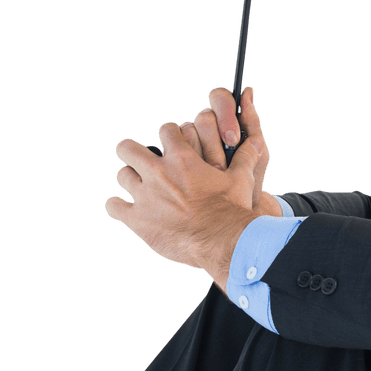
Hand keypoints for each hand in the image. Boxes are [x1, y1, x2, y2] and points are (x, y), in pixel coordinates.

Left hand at [105, 121, 264, 287]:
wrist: (221, 241)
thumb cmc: (232, 209)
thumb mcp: (242, 179)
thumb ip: (245, 157)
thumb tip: (256, 142)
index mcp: (182, 158)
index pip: (166, 130)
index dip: (170, 135)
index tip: (174, 145)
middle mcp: (158, 172)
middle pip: (128, 148)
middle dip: (134, 153)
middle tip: (144, 162)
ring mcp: (145, 195)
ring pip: (122, 175)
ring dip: (130, 179)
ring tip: (140, 188)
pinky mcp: (137, 219)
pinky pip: (114, 207)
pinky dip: (118, 207)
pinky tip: (127, 210)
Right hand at [181, 87, 277, 214]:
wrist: (234, 219)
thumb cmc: (248, 186)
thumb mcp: (257, 157)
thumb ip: (252, 124)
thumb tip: (247, 91)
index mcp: (225, 123)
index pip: (220, 99)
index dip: (225, 114)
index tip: (232, 139)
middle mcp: (205, 131)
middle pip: (203, 118)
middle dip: (214, 142)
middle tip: (221, 164)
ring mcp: (186, 147)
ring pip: (184, 132)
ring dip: (199, 157)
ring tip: (210, 179)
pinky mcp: (172, 164)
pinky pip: (167, 152)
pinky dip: (180, 166)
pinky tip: (192, 182)